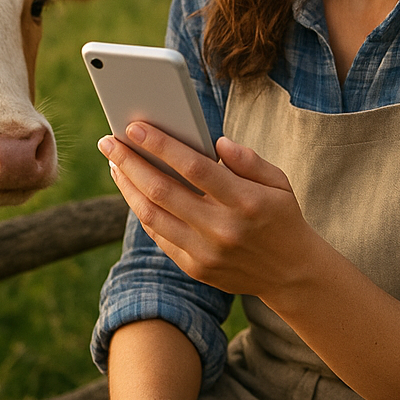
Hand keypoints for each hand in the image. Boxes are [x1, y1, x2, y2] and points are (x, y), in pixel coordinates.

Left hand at [98, 125, 315, 298]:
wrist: (291, 273)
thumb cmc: (281, 217)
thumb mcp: (279, 182)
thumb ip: (249, 160)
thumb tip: (217, 143)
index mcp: (246, 201)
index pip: (195, 168)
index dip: (161, 145)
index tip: (134, 126)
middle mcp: (222, 229)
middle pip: (163, 191)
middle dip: (130, 162)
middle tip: (108, 141)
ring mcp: (206, 253)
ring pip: (152, 216)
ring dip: (127, 187)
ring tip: (114, 163)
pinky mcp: (195, 269)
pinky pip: (159, 236)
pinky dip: (142, 211)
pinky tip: (132, 190)